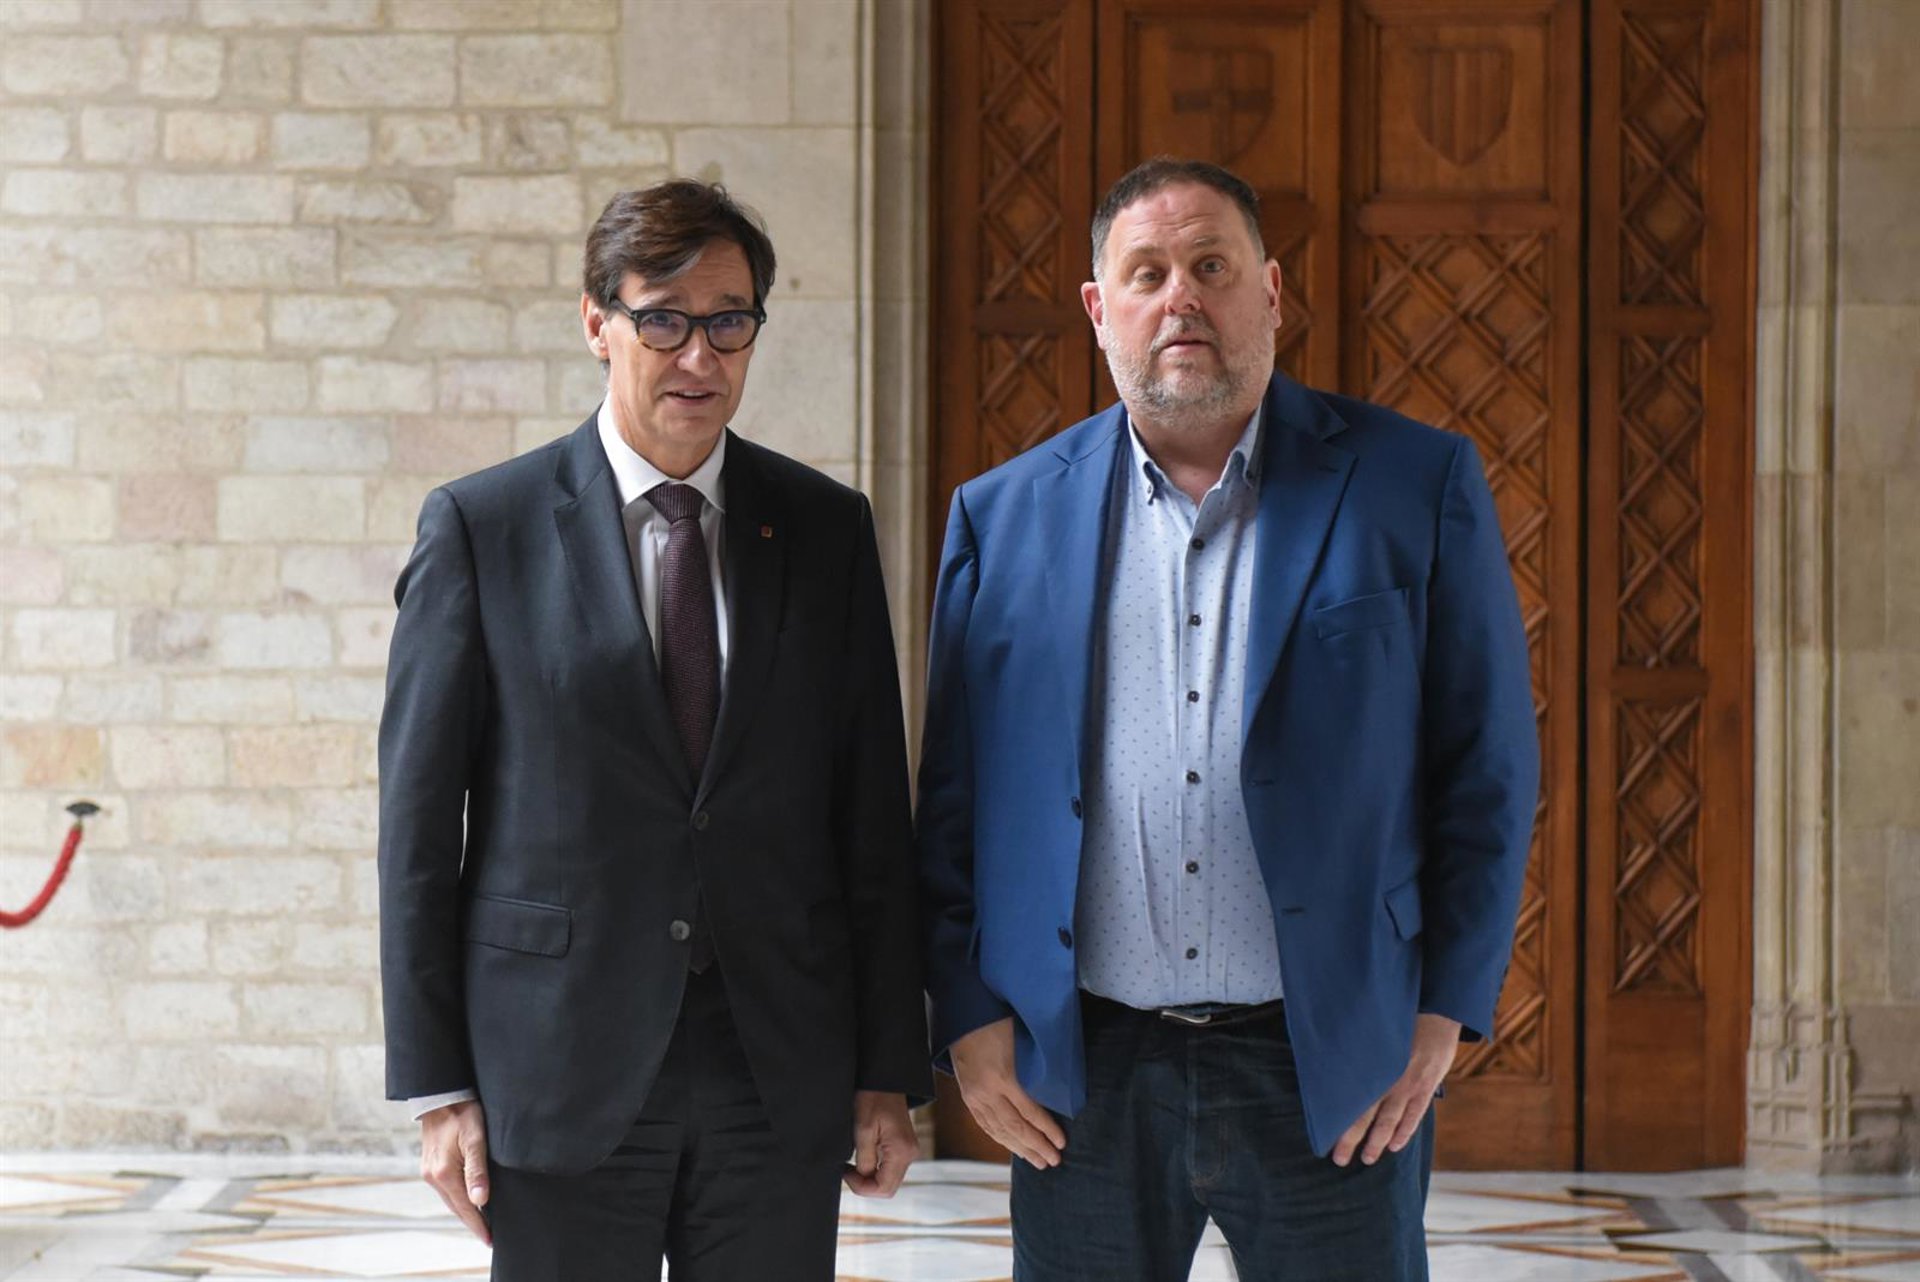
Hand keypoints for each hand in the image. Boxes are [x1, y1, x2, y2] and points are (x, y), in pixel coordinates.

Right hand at [420, 1099, 491, 1244]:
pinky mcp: (430, 1164)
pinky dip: (457, 1199)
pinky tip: (467, 1200)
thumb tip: (480, 1200)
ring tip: (481, 1223)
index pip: (465, 1208)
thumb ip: (477, 1170)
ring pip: (449, 1199)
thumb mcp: (475, 1138)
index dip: (478, 1225)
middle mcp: (432, 1176)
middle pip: (455, 1207)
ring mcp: (429, 1171)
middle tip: (489, 1237)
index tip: (490, 1240)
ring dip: (464, 1212)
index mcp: (444, 1173)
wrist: (441, 1094)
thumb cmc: (462, 1112)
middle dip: (472, 1223)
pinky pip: (445, 1189)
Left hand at [844, 1090, 918, 1197]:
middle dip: (865, 1185)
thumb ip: (864, 1159)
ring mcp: (908, 1151)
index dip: (861, 1187)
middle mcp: (910, 1154)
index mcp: (901, 1151)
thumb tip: (863, 1177)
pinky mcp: (903, 1147)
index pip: (884, 1189)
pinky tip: (862, 1158)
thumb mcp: (863, 1130)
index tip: (845, 1173)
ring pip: (888, 1179)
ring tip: (852, 1164)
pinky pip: (889, 1168)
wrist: (885, 1079)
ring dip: (869, 1178)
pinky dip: (875, 1169)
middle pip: (887, 1188)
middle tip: (847, 1170)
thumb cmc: (873, 1099)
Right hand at [950, 1017, 1065, 1168]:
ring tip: (1039, 1162)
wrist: (963, 1015)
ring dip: (1020, 1149)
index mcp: (1001, 1076)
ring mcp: (974, 1097)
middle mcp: (985, 1092)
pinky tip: (1013, 1147)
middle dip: (1036, 1146)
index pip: (1028, 1111)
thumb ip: (1035, 1066)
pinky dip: (1001, 1139)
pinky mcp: (968, 1098)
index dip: (1046, 1129)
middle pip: (1014, 1127)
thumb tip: (1058, 1091)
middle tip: (1054, 1161)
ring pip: (999, 1130)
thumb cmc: (997, 1021)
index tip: (1062, 1142)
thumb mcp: (1020, 1040)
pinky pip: (986, 1125)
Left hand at [1331, 1013, 1459, 1166]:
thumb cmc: (1401, 1022)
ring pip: (1391, 1121)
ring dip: (1378, 1142)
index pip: (1352, 1100)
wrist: (1438, 1014)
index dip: (1340, 1120)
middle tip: (1340, 1159)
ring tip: (1367, 1158)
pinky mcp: (1427, 1088)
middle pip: (1367, 1115)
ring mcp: (1411, 1085)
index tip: (1325, 1136)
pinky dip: (1405, 1132)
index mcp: (1373, 1066)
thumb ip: (1361, 1055)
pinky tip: (1395, 1145)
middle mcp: (1390, 1079)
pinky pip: (1415, 1115)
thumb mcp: (1376, 1035)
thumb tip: (1334, 1067)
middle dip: (1353, 1139)